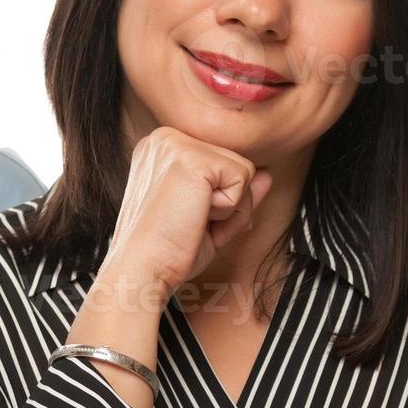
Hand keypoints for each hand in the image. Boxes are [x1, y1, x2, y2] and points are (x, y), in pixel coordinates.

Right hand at [105, 125, 272, 299]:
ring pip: (244, 171)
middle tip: (188, 223)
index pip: (220, 164)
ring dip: (228, 208)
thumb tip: (266, 175)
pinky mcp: (193, 159)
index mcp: (161, 149)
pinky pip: (242, 179)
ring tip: (190, 220)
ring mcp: (178, 144)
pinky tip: (194, 217)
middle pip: (235, 164)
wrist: (141, 269)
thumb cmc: (166, 250)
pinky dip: (229, 210)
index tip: (183, 219)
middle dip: (227, 204)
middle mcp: (165, 138)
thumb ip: (233, 192)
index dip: (217, 201)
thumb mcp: (206, 216)